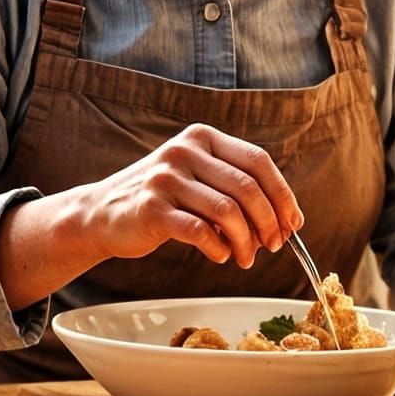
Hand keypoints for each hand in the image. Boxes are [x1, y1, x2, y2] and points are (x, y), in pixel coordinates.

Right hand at [83, 123, 302, 269]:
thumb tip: (284, 218)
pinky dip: (219, 248)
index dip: (282, 194)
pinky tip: (220, 255)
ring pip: (228, 212)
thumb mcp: (196, 176)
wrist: (101, 213)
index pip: (258, 160)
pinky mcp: (152, 208)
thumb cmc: (161, 199)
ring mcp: (166, 177)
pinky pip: (201, 231)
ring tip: (246, 258)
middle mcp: (185, 150)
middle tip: (273, 246)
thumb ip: (234, 186)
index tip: (293, 223)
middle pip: (248, 187)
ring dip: (246, 241)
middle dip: (269, 222)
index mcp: (203, 137)